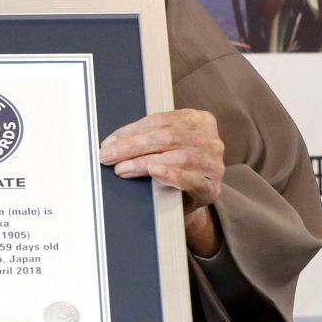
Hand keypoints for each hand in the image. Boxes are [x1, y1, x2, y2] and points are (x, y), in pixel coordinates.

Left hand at [99, 109, 224, 256]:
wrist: (186, 201)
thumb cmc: (172, 166)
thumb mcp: (163, 145)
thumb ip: (146, 136)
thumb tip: (112, 142)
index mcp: (198, 120)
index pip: (160, 121)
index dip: (131, 131)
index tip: (108, 142)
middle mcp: (210, 140)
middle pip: (166, 137)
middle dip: (131, 146)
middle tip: (107, 156)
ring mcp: (213, 164)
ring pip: (177, 157)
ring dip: (143, 162)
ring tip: (121, 169)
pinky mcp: (211, 188)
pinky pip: (192, 179)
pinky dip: (171, 174)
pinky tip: (154, 172)